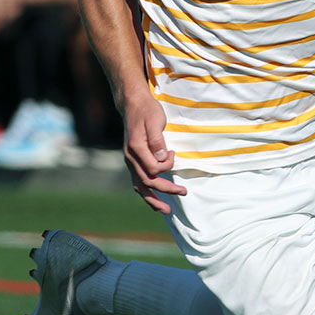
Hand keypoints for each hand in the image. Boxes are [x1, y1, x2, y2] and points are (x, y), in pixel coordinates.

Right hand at [122, 95, 184, 213]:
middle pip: (147, 181)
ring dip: (152, 199)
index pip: (154, 168)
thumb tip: (163, 158)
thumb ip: (157, 140)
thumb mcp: (155, 120)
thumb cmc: (147, 110)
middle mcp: (130, 157)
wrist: (132, 103)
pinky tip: (153, 199)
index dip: (168, 165)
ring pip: (139, 186)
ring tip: (165, 211)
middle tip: (184, 193)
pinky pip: (137, 181)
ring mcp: (130, 160)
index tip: (174, 153)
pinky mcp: (133, 160)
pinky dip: (145, 192)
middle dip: (166, 190)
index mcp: (135, 148)